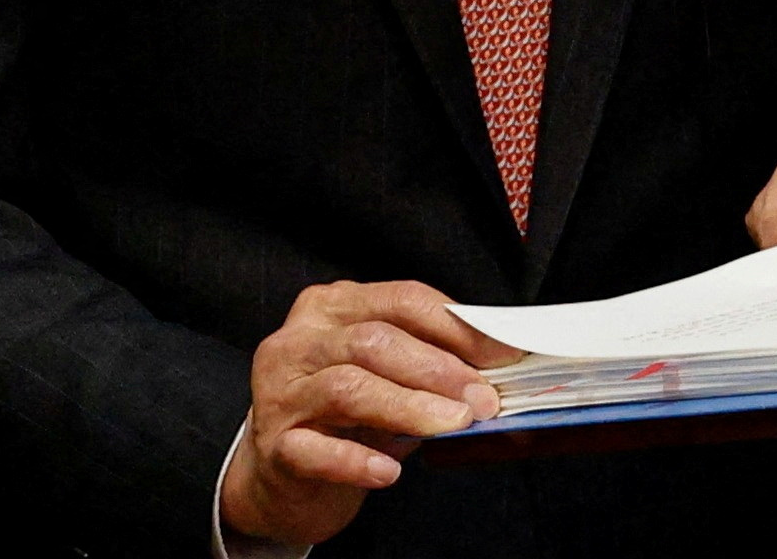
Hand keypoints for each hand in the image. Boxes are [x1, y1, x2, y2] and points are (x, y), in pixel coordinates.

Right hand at [220, 279, 520, 545]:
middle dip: (439, 369)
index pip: (402, 300)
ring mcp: (281, 393)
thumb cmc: (345, 417)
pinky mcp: (273, 447)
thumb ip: (427, 364)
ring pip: (350, 387)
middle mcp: (299, 342)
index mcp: (331, 307)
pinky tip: (390, 472)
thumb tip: (493, 371)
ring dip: (411, 407)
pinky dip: (357, 460)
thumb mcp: (387, 377)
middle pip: (374, 341)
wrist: (284, 477)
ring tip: (454, 425)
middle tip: (483, 399)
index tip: (502, 353)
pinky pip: (316, 451)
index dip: (457, 326)